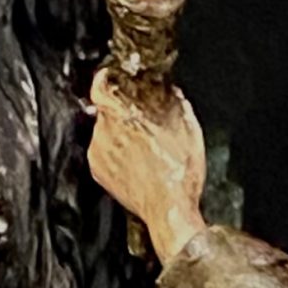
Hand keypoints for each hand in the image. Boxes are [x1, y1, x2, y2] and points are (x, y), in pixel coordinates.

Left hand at [87, 73, 207, 263]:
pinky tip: (136, 163)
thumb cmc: (178, 174)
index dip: (104, 78)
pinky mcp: (98, 172)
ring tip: (143, 148)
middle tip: (142, 121)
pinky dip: (115, 153)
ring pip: (104, 133)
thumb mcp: (188, 131)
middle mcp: (104, 133)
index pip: (99, 86)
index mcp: (122, 116)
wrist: (169, 211)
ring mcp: (99, 154)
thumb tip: (172, 92)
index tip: (110, 76)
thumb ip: (176, 104)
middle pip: (106, 111)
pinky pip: (103, 153)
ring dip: (119, 135)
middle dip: (122, 112)